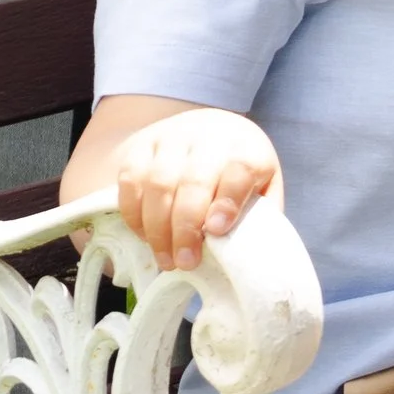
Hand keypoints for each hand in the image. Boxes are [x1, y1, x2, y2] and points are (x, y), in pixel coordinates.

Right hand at [101, 109, 280, 270]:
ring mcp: (173, 137)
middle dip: (185, 229)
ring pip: (158, 182)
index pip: (239, 170)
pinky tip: (145, 235)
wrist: (209, 131)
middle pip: (193, 181)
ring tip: (165, 259)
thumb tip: (246, 257)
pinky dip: (134, 214)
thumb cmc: (237, 174)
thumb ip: (257, 218)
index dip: (227, 202)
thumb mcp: (262, 190)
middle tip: (185, 262)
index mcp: (246, 148)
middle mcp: (209, 136)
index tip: (216, 231)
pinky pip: (131, 180)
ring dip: (158, 228)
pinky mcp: (143, 144)